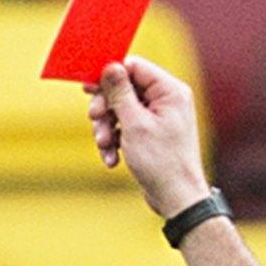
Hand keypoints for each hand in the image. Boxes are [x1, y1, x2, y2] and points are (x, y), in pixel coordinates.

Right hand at [85, 57, 210, 218]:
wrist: (177, 197)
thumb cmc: (161, 161)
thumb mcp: (135, 124)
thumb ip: (120, 93)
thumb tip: (111, 67)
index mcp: (170, 91)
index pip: (135, 67)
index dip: (110, 76)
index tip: (88, 88)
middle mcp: (166, 100)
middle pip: (125, 90)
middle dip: (106, 108)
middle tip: (94, 119)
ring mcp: (159, 118)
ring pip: (121, 111)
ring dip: (107, 129)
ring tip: (104, 147)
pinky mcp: (151, 135)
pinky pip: (126, 129)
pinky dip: (116, 142)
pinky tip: (112, 160)